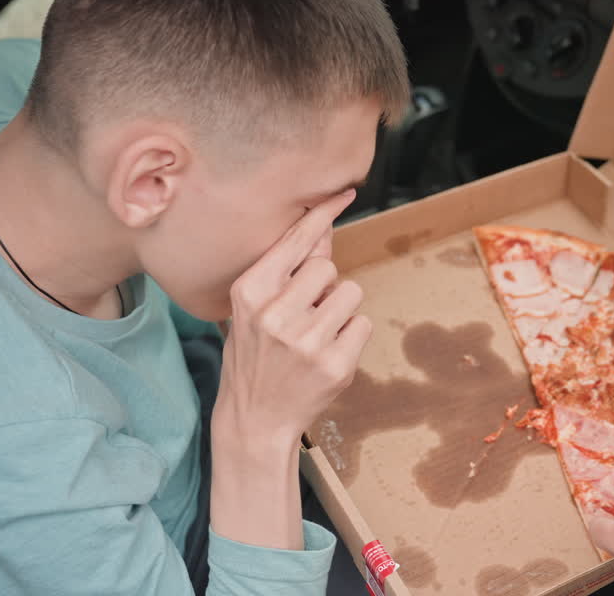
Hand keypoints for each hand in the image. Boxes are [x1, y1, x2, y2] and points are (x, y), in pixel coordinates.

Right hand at [212, 189, 369, 452]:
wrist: (254, 420)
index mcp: (250, 292)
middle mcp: (276, 313)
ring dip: (340, 309)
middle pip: (328, 266)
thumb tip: (321, 229)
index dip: (322, 214)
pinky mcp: (335, 364)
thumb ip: (286, 270)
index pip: (295, 241)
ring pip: (351, 292)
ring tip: (315, 334)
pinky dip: (350, 335)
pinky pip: (362, 324)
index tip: (344, 192)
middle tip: (304, 314)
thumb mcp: (254, 309)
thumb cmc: (254, 357)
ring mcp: (307, 341)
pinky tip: (326, 354)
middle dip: (324, 285)